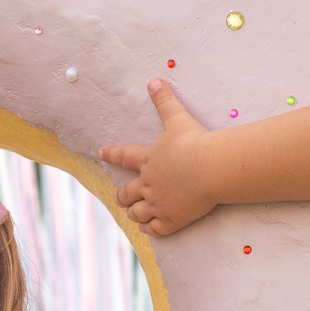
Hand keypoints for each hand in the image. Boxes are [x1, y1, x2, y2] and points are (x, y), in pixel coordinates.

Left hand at [97, 79, 219, 235]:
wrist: (209, 168)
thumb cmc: (194, 142)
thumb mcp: (177, 119)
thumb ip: (165, 101)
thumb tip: (154, 80)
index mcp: (148, 160)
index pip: (124, 156)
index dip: (111, 154)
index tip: (100, 153)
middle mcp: (148, 184)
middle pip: (128, 193)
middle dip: (123, 196)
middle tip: (119, 199)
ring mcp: (159, 204)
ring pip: (138, 213)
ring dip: (134, 214)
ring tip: (132, 215)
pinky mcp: (172, 219)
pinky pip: (156, 229)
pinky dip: (150, 229)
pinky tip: (148, 230)